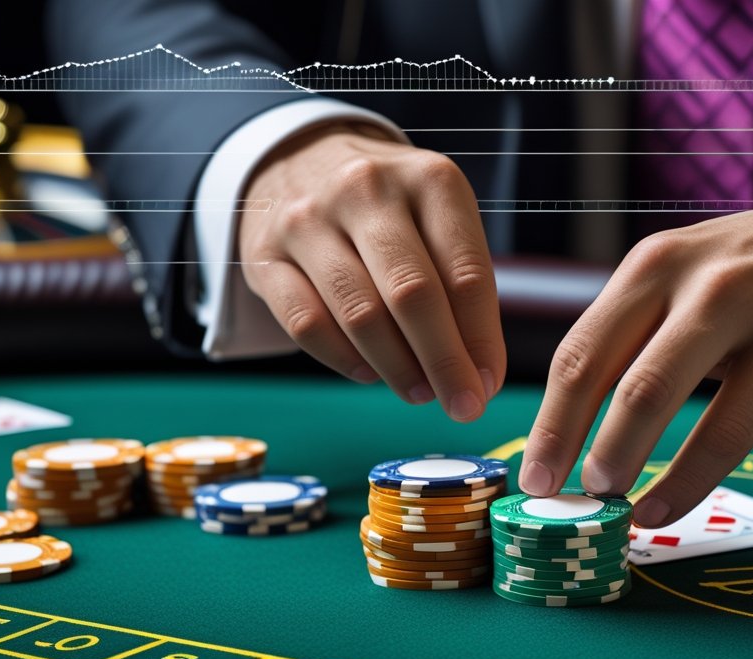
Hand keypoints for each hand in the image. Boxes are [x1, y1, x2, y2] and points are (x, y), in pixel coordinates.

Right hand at [237, 122, 503, 420]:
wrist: (301, 158)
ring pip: (359, 314)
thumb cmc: (390, 205)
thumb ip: (462, 285)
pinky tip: (369, 373)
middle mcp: (366, 190)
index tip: (488, 385)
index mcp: (428, 179)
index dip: (480, 339)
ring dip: (397, 368)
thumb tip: (479, 376)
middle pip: (412, 294)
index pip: (465, 272)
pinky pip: (307, 325)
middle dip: (444, 362)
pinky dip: (344, 361)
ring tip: (420, 392)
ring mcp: (308, 220)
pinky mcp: (265, 254)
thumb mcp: (437, 217)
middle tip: (463, 407)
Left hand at [519, 180, 752, 526]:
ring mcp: (740, 307)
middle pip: (599, 370)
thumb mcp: (690, 281)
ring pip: (652, 392)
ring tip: (601, 500)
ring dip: (616, 455)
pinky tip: (663, 506)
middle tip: (548, 494)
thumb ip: (642, 339)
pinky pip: (728, 428)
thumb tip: (578, 430)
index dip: (546, 420)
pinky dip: (688, 477)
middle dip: (562, 440)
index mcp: (648, 267)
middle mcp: (684, 279)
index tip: (529, 474)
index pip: (577, 350)